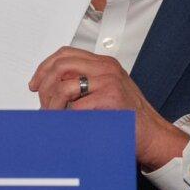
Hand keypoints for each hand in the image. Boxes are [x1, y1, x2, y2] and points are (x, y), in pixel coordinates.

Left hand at [29, 47, 188, 169]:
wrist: (153, 135)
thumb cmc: (130, 118)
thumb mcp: (106, 92)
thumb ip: (84, 85)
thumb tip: (51, 89)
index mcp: (104, 64)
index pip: (66, 54)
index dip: (45, 67)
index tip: (36, 84)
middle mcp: (106, 68)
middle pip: (61, 65)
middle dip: (44, 85)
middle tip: (42, 102)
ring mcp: (109, 82)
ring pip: (64, 86)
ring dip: (52, 104)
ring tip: (53, 116)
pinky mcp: (110, 99)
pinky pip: (76, 107)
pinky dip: (66, 117)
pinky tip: (66, 124)